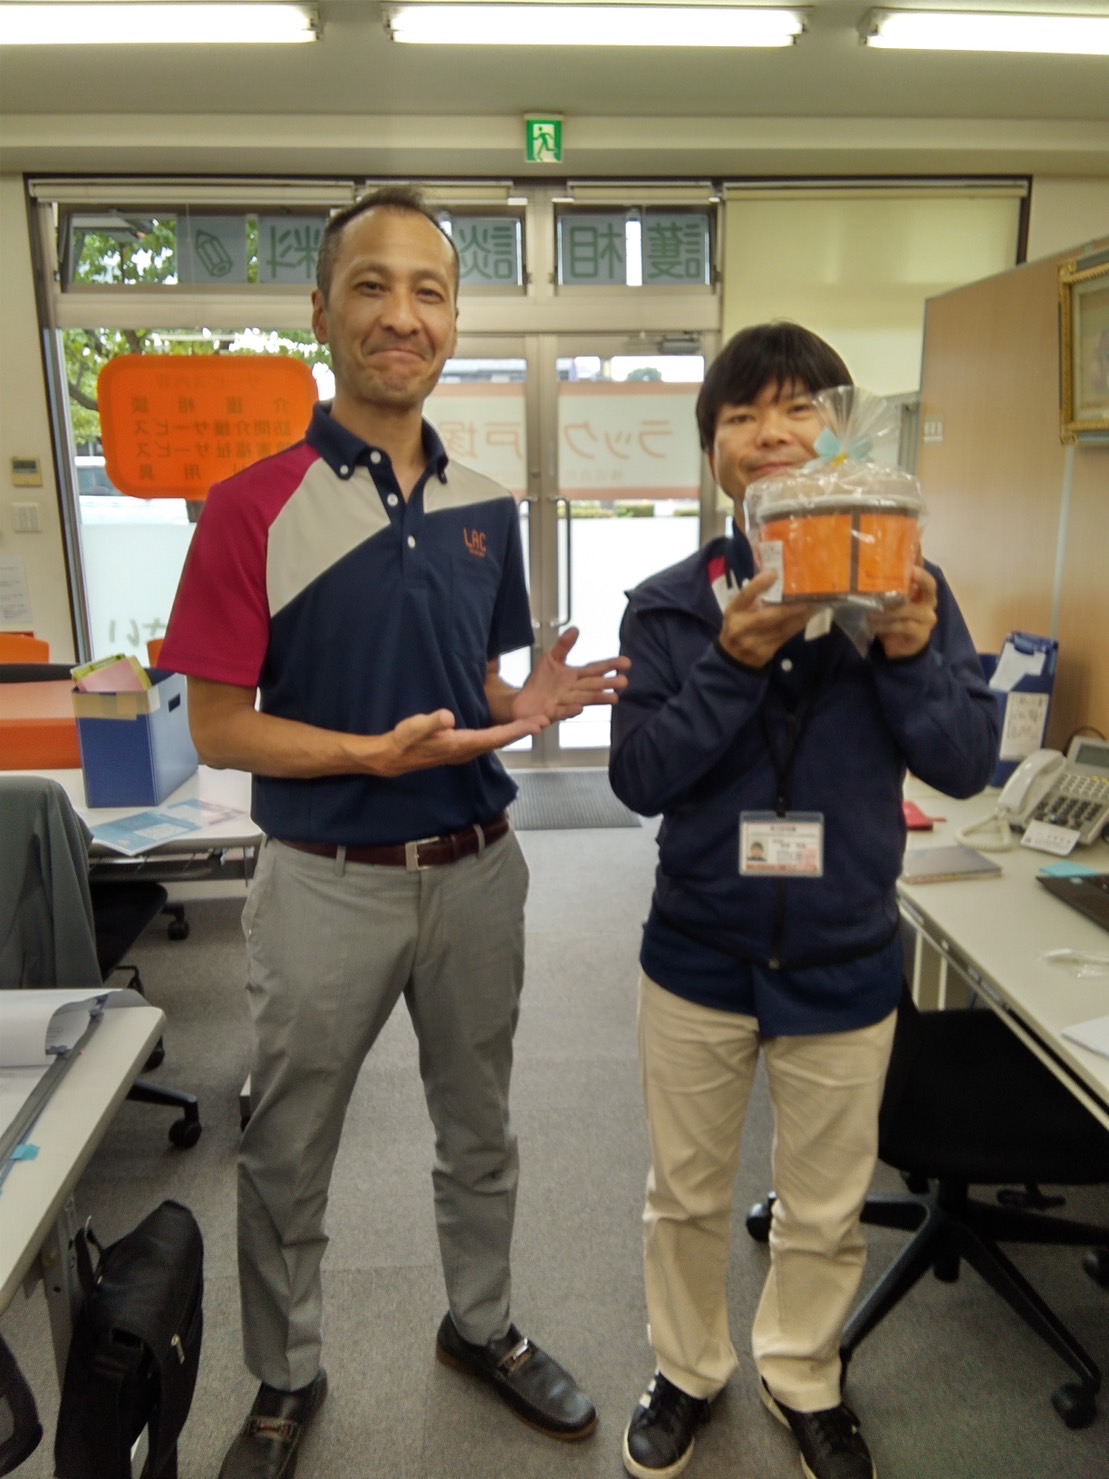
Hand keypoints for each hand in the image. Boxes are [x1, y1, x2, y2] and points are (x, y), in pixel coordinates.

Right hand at [371, 709, 547, 776]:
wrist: (393, 757)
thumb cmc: (404, 741)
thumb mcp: (413, 727)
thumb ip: (431, 722)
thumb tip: (448, 716)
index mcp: (461, 745)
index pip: (496, 737)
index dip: (517, 729)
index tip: (536, 723)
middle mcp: (467, 751)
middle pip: (502, 740)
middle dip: (523, 730)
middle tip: (546, 720)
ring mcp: (465, 751)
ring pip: (497, 741)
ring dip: (516, 732)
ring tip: (535, 722)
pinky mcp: (462, 747)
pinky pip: (490, 740)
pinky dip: (504, 732)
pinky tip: (511, 726)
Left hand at [512, 627, 630, 721]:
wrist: (524, 702)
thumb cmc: (541, 682)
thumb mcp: (551, 659)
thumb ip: (563, 646)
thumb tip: (575, 629)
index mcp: (575, 676)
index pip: (595, 670)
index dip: (610, 666)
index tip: (626, 663)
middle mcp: (574, 690)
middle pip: (593, 686)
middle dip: (608, 684)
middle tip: (624, 682)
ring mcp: (565, 703)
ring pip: (584, 699)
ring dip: (598, 699)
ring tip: (614, 699)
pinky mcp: (552, 714)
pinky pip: (561, 712)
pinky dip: (570, 711)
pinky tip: (579, 708)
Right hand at [719, 570, 815, 667]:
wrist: (732, 658)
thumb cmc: (738, 625)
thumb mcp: (739, 610)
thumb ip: (753, 597)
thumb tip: (777, 578)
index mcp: (733, 611)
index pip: (745, 596)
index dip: (758, 585)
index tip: (774, 574)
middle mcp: (740, 627)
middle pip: (765, 617)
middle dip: (787, 609)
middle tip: (806, 599)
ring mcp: (752, 643)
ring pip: (780, 629)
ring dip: (798, 618)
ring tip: (813, 607)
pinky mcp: (764, 653)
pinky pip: (784, 638)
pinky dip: (797, 627)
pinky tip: (806, 619)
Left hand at [869, 562, 937, 659]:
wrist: (898, 647)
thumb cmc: (893, 618)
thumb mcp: (889, 600)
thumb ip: (885, 585)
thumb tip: (866, 565)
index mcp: (922, 589)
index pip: (923, 569)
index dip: (918, 558)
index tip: (912, 545)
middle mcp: (929, 601)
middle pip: (930, 585)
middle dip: (919, 577)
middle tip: (907, 572)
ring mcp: (927, 618)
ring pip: (909, 608)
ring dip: (888, 608)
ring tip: (870, 608)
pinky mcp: (921, 634)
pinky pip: (904, 626)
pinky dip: (887, 625)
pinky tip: (874, 624)